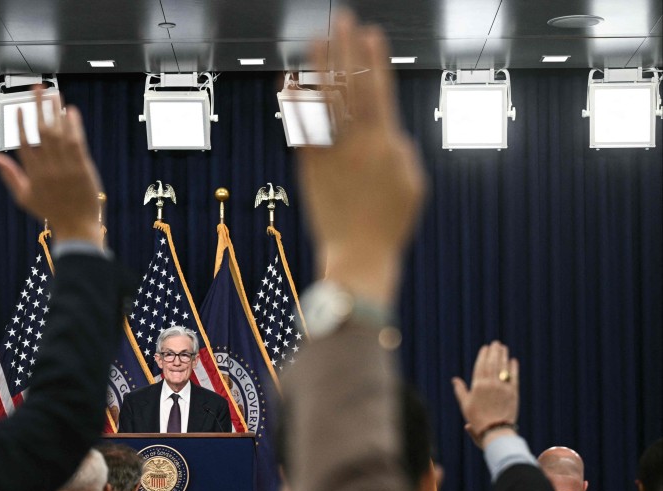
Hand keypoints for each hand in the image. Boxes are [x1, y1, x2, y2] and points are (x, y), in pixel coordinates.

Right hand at [0, 88, 103, 246]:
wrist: (77, 227)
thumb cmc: (51, 212)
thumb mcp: (24, 197)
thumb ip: (9, 175)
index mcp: (32, 174)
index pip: (24, 143)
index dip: (21, 123)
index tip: (19, 107)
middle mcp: (48, 168)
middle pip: (41, 131)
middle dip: (38, 107)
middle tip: (37, 89)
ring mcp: (65, 168)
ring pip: (59, 133)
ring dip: (55, 111)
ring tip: (54, 93)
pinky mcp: (82, 168)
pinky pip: (76, 142)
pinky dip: (73, 125)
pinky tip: (70, 111)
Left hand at [297, 10, 426, 305]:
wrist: (357, 254)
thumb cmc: (389, 224)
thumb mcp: (412, 183)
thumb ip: (401, 149)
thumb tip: (389, 130)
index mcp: (386, 144)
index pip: (379, 91)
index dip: (374, 60)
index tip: (371, 34)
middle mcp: (355, 143)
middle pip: (350, 87)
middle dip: (347, 50)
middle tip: (342, 20)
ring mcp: (330, 154)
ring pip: (323, 104)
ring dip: (319, 69)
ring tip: (315, 40)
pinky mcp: (310, 167)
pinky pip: (301, 129)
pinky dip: (296, 105)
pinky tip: (291, 84)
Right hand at [451, 341, 519, 446]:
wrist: (495, 431)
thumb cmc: (477, 420)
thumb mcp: (465, 405)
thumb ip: (460, 390)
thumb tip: (455, 379)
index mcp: (477, 386)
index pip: (480, 366)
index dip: (483, 355)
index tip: (485, 347)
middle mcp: (490, 384)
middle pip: (492, 363)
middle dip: (494, 352)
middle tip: (496, 343)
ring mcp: (503, 388)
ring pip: (503, 368)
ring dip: (503, 356)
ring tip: (503, 348)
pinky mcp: (513, 393)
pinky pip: (513, 377)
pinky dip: (513, 368)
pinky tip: (513, 361)